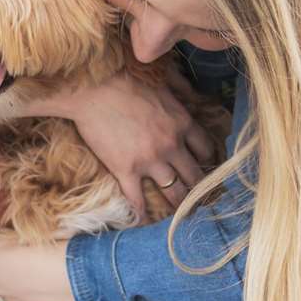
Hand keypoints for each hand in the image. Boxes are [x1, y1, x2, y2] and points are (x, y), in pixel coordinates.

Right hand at [29, 67, 218, 217]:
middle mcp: (172, 146)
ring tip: (180, 214)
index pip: (206, 150)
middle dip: (199, 189)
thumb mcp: (164, 79)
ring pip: (174, 192)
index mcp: (182, 123)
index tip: (205, 168)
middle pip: (194, 176)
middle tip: (200, 199)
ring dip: (178, 204)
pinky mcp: (125, 171)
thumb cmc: (125, 77)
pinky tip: (142, 223)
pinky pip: (137, 200)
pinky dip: (141, 215)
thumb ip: (182, 89)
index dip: (207, 161)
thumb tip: (194, 94)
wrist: (92, 87)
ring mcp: (149, 161)